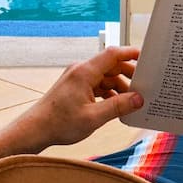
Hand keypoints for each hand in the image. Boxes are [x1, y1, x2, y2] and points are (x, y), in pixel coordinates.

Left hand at [9, 46, 142, 151]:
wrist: (35, 129)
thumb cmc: (59, 123)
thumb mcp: (94, 117)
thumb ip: (118, 107)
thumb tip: (139, 99)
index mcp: (85, 72)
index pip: (113, 54)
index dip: (130, 54)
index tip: (146, 58)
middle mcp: (81, 71)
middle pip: (111, 66)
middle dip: (128, 76)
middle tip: (144, 87)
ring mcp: (77, 79)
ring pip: (105, 77)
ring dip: (119, 88)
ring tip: (132, 102)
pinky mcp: (75, 88)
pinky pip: (97, 86)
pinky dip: (108, 94)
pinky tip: (117, 106)